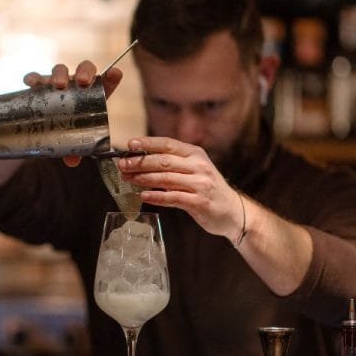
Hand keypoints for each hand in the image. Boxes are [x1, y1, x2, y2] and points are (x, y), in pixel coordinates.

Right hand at [23, 61, 123, 166]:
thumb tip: (72, 162)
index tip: (115, 74)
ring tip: (58, 85)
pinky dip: (34, 77)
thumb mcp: (75, 139)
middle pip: (85, 69)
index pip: (106, 83)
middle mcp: (77, 84)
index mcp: (93, 95)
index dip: (112, 77)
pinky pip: (37, 77)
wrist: (49, 125)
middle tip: (82, 82)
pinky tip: (30, 82)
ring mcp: (60, 82)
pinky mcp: (41, 84)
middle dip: (85, 72)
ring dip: (61, 74)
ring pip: (61, 69)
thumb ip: (76, 149)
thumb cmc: (69, 129)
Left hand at [117, 137, 244, 240]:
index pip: (168, 144)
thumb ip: (172, 165)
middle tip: (122, 165)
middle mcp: (199, 166)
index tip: (129, 144)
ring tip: (128, 179)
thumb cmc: (208, 190)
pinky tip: (143, 196)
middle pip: (164, 161)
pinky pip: (173, 198)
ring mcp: (200, 184)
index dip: (147, 143)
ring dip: (144, 178)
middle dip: (140, 162)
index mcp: (195, 154)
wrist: (233, 211)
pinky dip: (156, 196)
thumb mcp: (194, 170)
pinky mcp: (199, 202)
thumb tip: (140, 162)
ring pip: (166, 178)